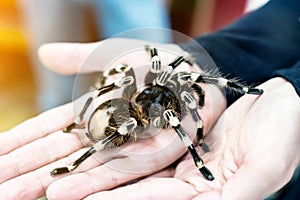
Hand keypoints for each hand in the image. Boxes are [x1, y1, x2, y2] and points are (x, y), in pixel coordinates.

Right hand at [0, 38, 226, 198]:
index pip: (48, 131)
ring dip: (45, 182)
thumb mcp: (112, 54)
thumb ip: (80, 57)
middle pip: (58, 155)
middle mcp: (104, 135)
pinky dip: (89, 184)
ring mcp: (125, 147)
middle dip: (24, 170)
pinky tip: (59, 194)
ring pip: (80, 169)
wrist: (191, 71)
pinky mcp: (151, 157)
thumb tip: (43, 53)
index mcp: (92, 112)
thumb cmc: (154, 61)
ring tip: (12, 194)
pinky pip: (117, 173)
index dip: (20, 142)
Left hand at [83, 78, 299, 199]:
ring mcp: (181, 159)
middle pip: (138, 188)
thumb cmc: (284, 132)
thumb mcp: (267, 164)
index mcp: (209, 193)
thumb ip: (244, 191)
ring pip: (135, 167)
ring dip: (100, 169)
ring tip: (63, 174)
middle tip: (58, 192)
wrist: (283, 102)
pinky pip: (145, 140)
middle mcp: (189, 180)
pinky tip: (96, 140)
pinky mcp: (178, 136)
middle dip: (98, 191)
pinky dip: (121, 142)